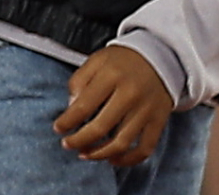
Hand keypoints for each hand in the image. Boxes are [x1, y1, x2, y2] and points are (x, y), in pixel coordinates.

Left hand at [55, 45, 174, 165]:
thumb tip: (71, 107)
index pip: (85, 105)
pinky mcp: (158, 122)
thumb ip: (80, 81)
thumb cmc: (123, 61)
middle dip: (80, 140)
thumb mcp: (97, 60)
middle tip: (68, 144)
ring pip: (121, 143)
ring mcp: (146, 110)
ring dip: (99, 154)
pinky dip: (128, 160)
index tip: (58, 128)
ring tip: (85, 154)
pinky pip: (144, 149)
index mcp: (112, 76)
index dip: (68, 121)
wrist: (159, 58)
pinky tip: (113, 159)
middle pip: (101, 127)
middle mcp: (130, 94)